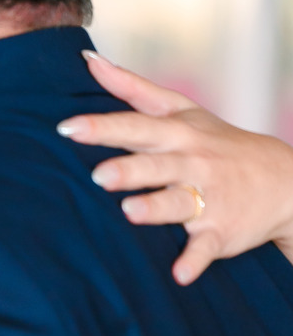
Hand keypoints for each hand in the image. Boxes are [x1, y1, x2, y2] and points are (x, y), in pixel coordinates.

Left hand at [57, 52, 292, 284]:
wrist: (285, 180)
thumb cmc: (219, 143)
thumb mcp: (183, 110)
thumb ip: (133, 87)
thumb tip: (87, 61)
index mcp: (178, 135)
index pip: (136, 128)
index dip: (102, 128)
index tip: (66, 128)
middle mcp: (192, 164)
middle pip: (155, 165)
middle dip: (128, 169)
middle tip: (98, 176)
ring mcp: (208, 198)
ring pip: (179, 203)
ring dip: (156, 208)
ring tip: (130, 212)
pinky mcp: (221, 231)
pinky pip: (206, 247)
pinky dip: (195, 261)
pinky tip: (180, 274)